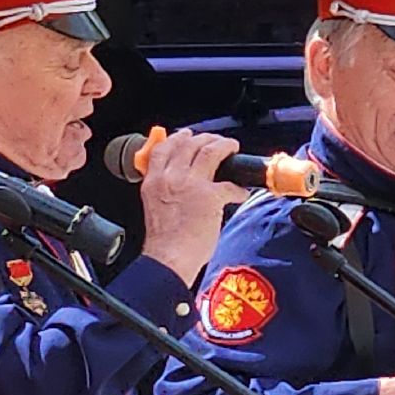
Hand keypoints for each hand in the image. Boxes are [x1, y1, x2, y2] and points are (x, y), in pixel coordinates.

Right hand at [140, 129, 249, 285]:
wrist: (168, 258)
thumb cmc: (163, 241)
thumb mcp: (153, 206)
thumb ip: (163, 189)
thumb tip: (178, 184)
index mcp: (154, 181)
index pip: (163, 148)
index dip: (178, 137)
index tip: (187, 135)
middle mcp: (170, 178)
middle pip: (189, 144)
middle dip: (206, 139)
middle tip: (216, 142)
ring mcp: (190, 184)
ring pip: (210, 150)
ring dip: (224, 146)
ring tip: (232, 148)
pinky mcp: (209, 197)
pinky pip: (229, 184)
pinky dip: (238, 187)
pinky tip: (241, 192)